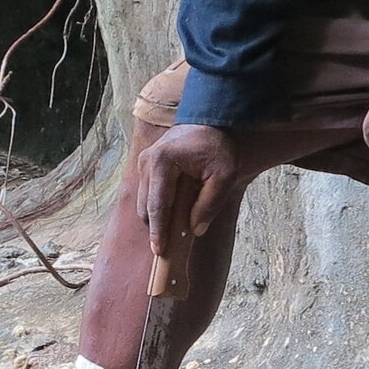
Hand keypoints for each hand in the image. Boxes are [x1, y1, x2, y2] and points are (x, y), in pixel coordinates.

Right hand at [135, 123, 246, 259]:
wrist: (209, 117)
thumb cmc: (217, 145)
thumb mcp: (223, 176)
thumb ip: (209, 204)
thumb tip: (195, 230)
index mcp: (162, 162)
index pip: (157, 205)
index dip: (159, 231)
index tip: (160, 251)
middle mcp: (147, 162)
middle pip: (146, 206)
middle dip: (156, 228)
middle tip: (170, 248)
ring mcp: (144, 162)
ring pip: (144, 201)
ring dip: (158, 217)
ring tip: (175, 231)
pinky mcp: (147, 164)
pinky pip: (148, 192)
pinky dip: (158, 206)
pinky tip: (175, 214)